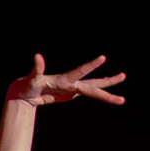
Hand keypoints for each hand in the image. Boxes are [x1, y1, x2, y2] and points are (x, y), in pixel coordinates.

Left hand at [6, 53, 127, 107]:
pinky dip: (98, 92)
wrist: (25, 93)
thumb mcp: (32, 78)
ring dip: (108, 89)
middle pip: (93, 83)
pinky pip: (87, 93)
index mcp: (64, 79)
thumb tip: (37, 56)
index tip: (103, 58)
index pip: (80, 71)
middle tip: (124, 75)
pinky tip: (106, 92)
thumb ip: (37, 68)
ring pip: (94, 88)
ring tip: (122, 87)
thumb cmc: (27, 85)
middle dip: (108, 82)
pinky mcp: (71, 94)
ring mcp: (72, 88)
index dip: (91, 65)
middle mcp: (71, 82)